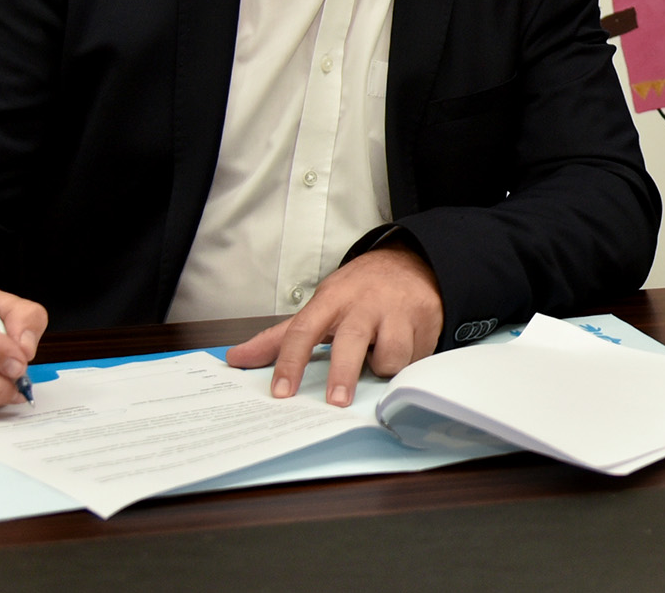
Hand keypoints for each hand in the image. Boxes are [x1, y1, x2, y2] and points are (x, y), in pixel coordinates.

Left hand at [223, 246, 443, 406]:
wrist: (413, 263)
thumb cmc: (358, 291)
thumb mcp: (320, 305)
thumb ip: (281, 337)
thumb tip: (237, 358)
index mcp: (331, 299)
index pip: (303, 330)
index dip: (290, 363)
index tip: (281, 392)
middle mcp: (364, 303)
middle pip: (351, 341)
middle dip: (343, 373)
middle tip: (336, 401)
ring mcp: (398, 310)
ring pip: (391, 354)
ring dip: (385, 365)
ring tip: (381, 357)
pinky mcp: (426, 319)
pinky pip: (415, 356)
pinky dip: (408, 360)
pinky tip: (404, 346)